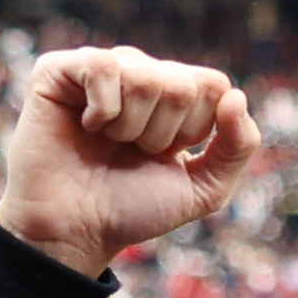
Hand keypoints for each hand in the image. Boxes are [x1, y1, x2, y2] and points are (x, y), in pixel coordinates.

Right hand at [0, 47, 261, 280]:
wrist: (75, 231)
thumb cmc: (132, 208)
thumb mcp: (203, 188)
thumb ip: (238, 147)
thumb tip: (236, 96)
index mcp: (174, 94)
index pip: (214, 85)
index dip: (195, 129)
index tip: (165, 154)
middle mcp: (139, 72)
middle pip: (181, 85)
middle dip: (161, 135)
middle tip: (132, 152)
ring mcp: (100, 68)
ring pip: (145, 78)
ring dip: (129, 128)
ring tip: (107, 142)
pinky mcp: (59, 70)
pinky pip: (103, 66)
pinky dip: (101, 110)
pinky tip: (85, 126)